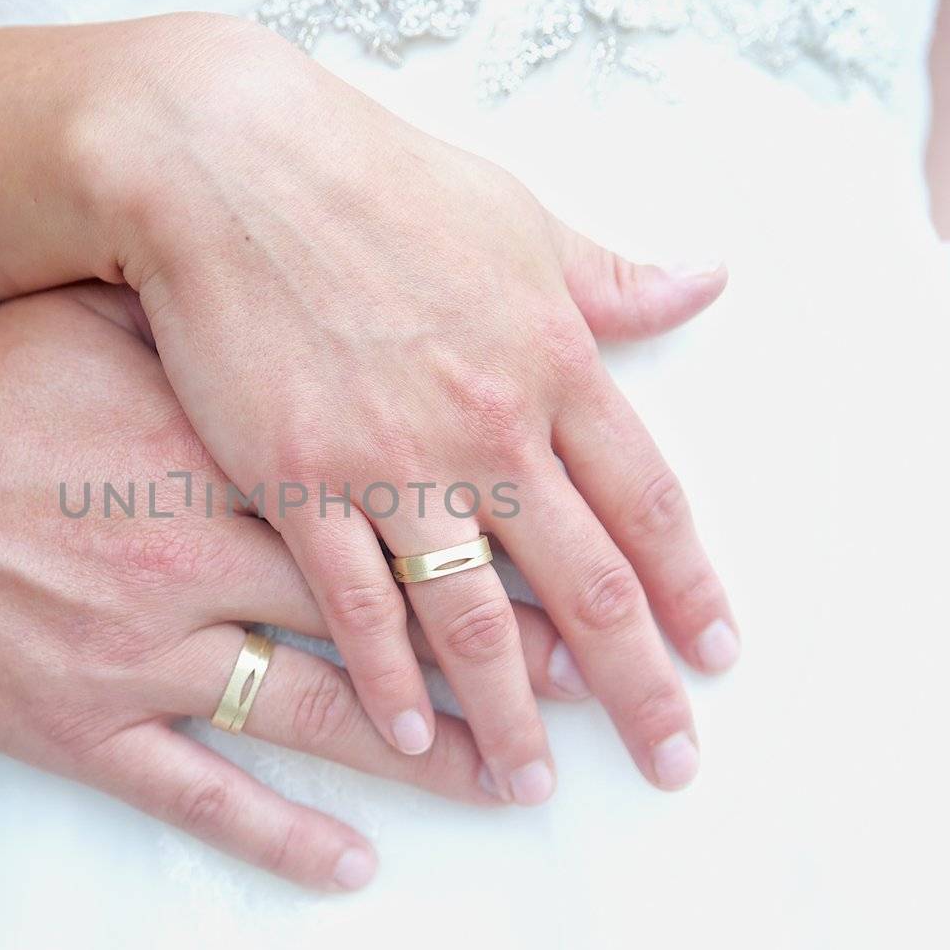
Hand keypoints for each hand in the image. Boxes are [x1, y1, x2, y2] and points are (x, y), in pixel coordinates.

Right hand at [0, 284, 570, 889]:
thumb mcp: (102, 325)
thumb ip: (218, 323)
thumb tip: (313, 286)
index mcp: (219, 456)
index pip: (390, 511)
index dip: (493, 549)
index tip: (582, 572)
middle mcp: (197, 557)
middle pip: (380, 616)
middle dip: (496, 652)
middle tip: (596, 686)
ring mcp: (142, 650)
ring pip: (315, 710)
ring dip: (424, 750)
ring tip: (517, 775)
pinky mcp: (83, 723)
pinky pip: (197, 791)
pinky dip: (278, 833)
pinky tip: (352, 863)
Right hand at [69, 15, 739, 798]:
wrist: (233, 166)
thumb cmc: (377, 181)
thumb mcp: (519, 218)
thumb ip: (610, 277)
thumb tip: (705, 279)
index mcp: (554, 362)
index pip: (647, 500)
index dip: (689, 585)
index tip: (717, 651)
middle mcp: (491, 427)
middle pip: (586, 582)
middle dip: (636, 684)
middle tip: (671, 760)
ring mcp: (394, 463)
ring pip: (476, 617)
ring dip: (515, 710)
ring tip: (537, 783)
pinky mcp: (301, 483)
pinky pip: (358, 605)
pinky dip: (389, 679)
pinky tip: (414, 737)